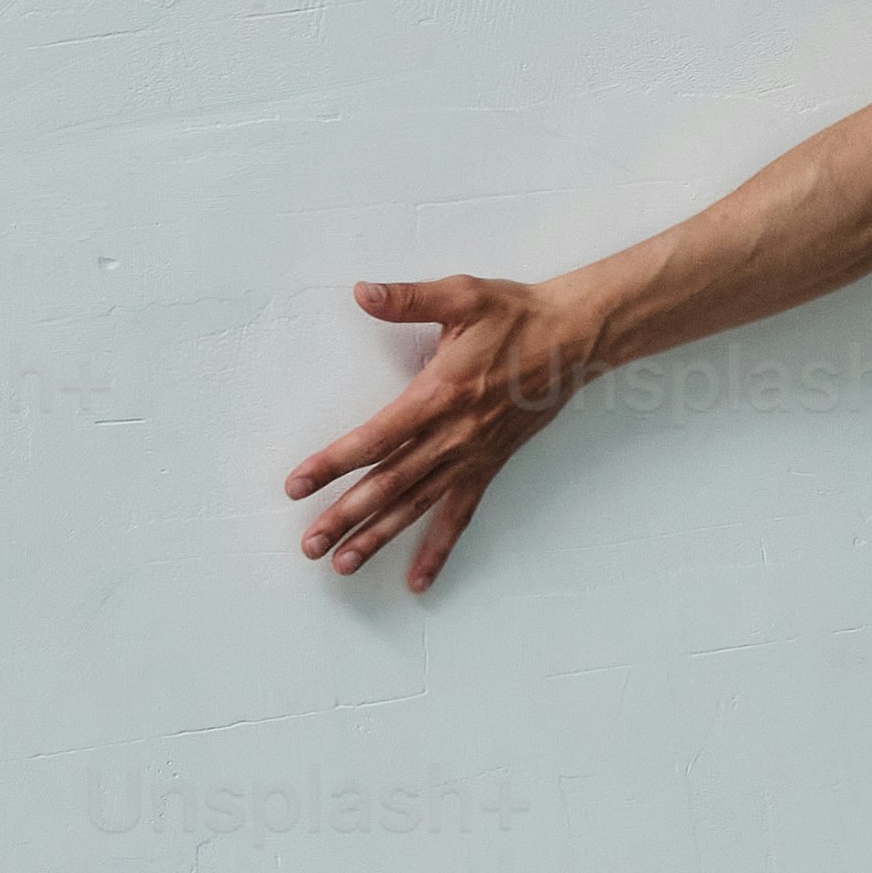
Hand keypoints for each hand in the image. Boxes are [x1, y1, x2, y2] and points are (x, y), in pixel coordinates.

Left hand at [284, 276, 589, 592]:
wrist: (575, 338)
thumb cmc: (517, 315)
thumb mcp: (462, 295)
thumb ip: (408, 298)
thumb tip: (361, 292)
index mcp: (440, 393)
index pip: (375, 438)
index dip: (332, 463)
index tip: (296, 485)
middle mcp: (454, 434)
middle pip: (390, 484)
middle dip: (345, 516)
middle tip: (309, 543)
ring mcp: (472, 455)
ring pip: (418, 506)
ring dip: (379, 537)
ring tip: (342, 564)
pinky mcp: (489, 465)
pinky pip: (460, 515)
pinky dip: (438, 550)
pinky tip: (417, 580)